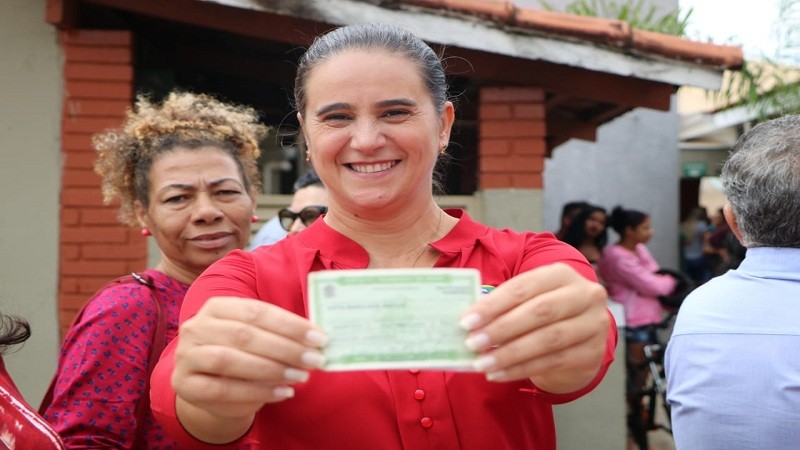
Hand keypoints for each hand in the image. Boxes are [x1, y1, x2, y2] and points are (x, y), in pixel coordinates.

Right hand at [171, 297, 326, 440]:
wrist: (211, 388)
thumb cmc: (242, 355)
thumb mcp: (258, 339)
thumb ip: (280, 335)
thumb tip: (318, 339)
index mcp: (217, 307)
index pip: (256, 311)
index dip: (289, 324)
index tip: (319, 337)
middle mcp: (197, 327)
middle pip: (244, 334)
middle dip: (285, 348)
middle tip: (314, 359)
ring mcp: (187, 356)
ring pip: (230, 360)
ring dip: (271, 369)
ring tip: (300, 376)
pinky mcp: (185, 385)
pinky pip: (222, 390)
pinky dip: (256, 392)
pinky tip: (282, 392)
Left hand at [460, 263, 608, 393]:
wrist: (580, 339)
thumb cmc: (545, 314)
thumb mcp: (529, 300)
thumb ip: (504, 305)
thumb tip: (470, 319)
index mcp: (562, 274)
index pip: (524, 286)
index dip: (494, 304)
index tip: (467, 321)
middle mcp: (584, 295)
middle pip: (540, 311)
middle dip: (502, 328)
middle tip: (473, 343)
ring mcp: (593, 325)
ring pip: (547, 340)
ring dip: (509, 353)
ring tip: (482, 363)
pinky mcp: (592, 353)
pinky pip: (552, 362)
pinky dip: (520, 369)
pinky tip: (498, 374)